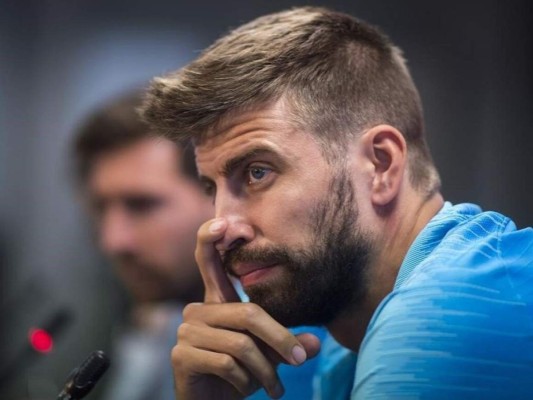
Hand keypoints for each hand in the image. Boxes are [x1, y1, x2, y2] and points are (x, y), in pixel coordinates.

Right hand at [172, 218, 320, 399]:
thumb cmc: (239, 374)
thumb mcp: (268, 355)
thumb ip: (288, 342)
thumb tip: (316, 342)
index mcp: (216, 302)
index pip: (208, 261)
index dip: (211, 238)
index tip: (225, 223)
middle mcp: (197, 311)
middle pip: (248, 314)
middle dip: (279, 339)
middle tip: (299, 361)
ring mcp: (186, 332)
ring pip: (241, 343)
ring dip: (265, 370)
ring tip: (275, 387)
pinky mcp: (181, 355)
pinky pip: (226, 363)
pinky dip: (246, 381)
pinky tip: (247, 390)